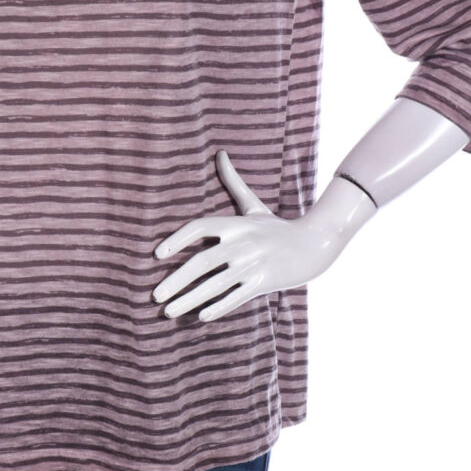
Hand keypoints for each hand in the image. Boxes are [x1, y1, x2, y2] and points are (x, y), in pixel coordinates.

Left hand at [152, 150, 347, 321]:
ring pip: (215, 285)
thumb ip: (233, 182)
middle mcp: (242, 243)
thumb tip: (220, 153)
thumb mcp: (254, 205)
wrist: (316, 243)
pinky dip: (218, 307)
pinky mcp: (265, 282)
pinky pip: (236, 297)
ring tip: (167, 312)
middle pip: (202, 261)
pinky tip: (200, 317)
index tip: (157, 255)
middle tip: (154, 295)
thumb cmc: (277, 227)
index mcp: (236, 223)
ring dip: (189, 300)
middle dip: (175, 280)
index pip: (199, 227)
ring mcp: (254, 263)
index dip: (177, 239)